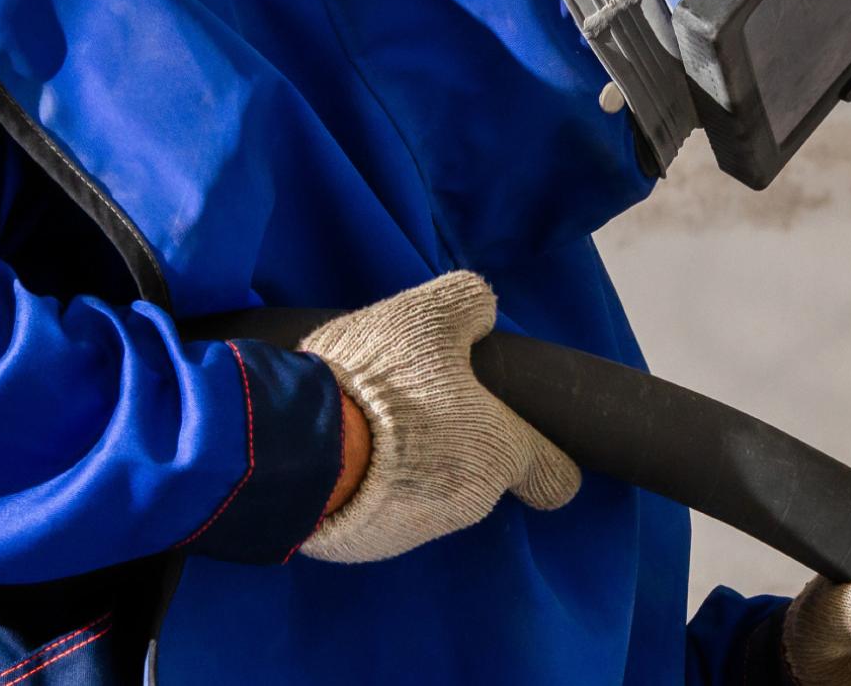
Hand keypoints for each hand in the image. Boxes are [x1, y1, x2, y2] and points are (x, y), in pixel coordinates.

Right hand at [294, 271, 578, 562]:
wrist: (296, 442)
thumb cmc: (380, 380)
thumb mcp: (429, 316)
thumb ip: (467, 304)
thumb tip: (482, 308)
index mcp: (499, 453)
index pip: (554, 478)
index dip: (549, 461)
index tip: (530, 446)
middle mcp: (468, 502)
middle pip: (479, 477)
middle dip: (456, 445)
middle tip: (416, 404)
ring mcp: (414, 531)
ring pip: (427, 495)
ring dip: (407, 465)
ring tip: (366, 423)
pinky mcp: (362, 547)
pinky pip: (376, 511)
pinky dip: (365, 486)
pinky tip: (339, 452)